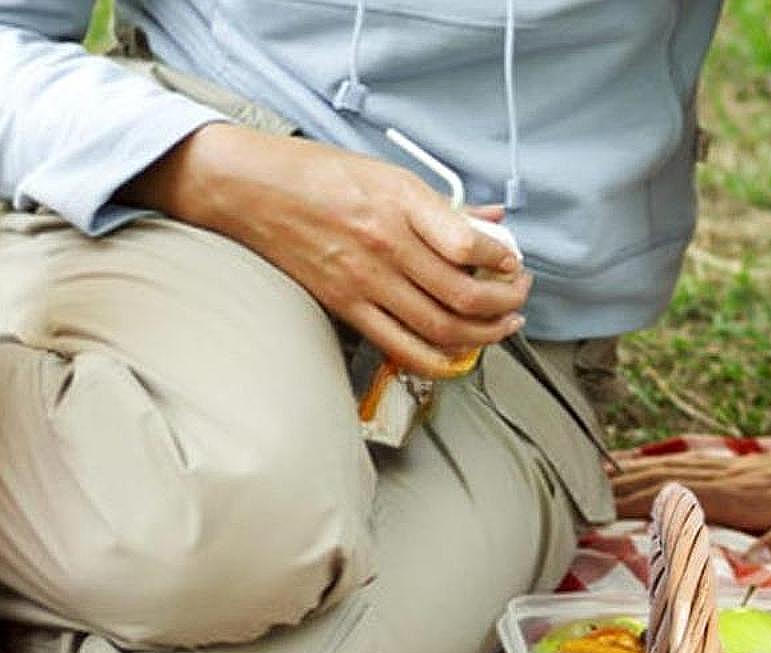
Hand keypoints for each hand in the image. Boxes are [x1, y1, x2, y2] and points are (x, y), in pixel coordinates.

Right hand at [126, 124, 531, 378]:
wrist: (250, 190)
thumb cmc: (320, 176)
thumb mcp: (387, 173)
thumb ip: (443, 206)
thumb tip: (493, 224)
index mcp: (397, 202)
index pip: (465, 242)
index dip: (502, 258)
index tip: (514, 262)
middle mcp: (384, 244)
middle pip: (463, 294)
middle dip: (505, 302)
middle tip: (520, 298)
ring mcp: (366, 281)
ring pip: (443, 327)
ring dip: (485, 334)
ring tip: (503, 326)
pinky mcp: (349, 308)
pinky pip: (407, 349)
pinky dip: (442, 360)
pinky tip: (462, 354)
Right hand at [609, 450, 770, 560]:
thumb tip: (756, 557)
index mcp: (753, 496)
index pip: (685, 497)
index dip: (642, 502)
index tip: (601, 508)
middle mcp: (741, 477)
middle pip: (670, 478)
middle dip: (622, 486)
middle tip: (577, 495)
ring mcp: (743, 470)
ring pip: (677, 469)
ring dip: (635, 475)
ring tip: (593, 482)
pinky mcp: (749, 470)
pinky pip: (694, 468)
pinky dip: (661, 469)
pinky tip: (641, 473)